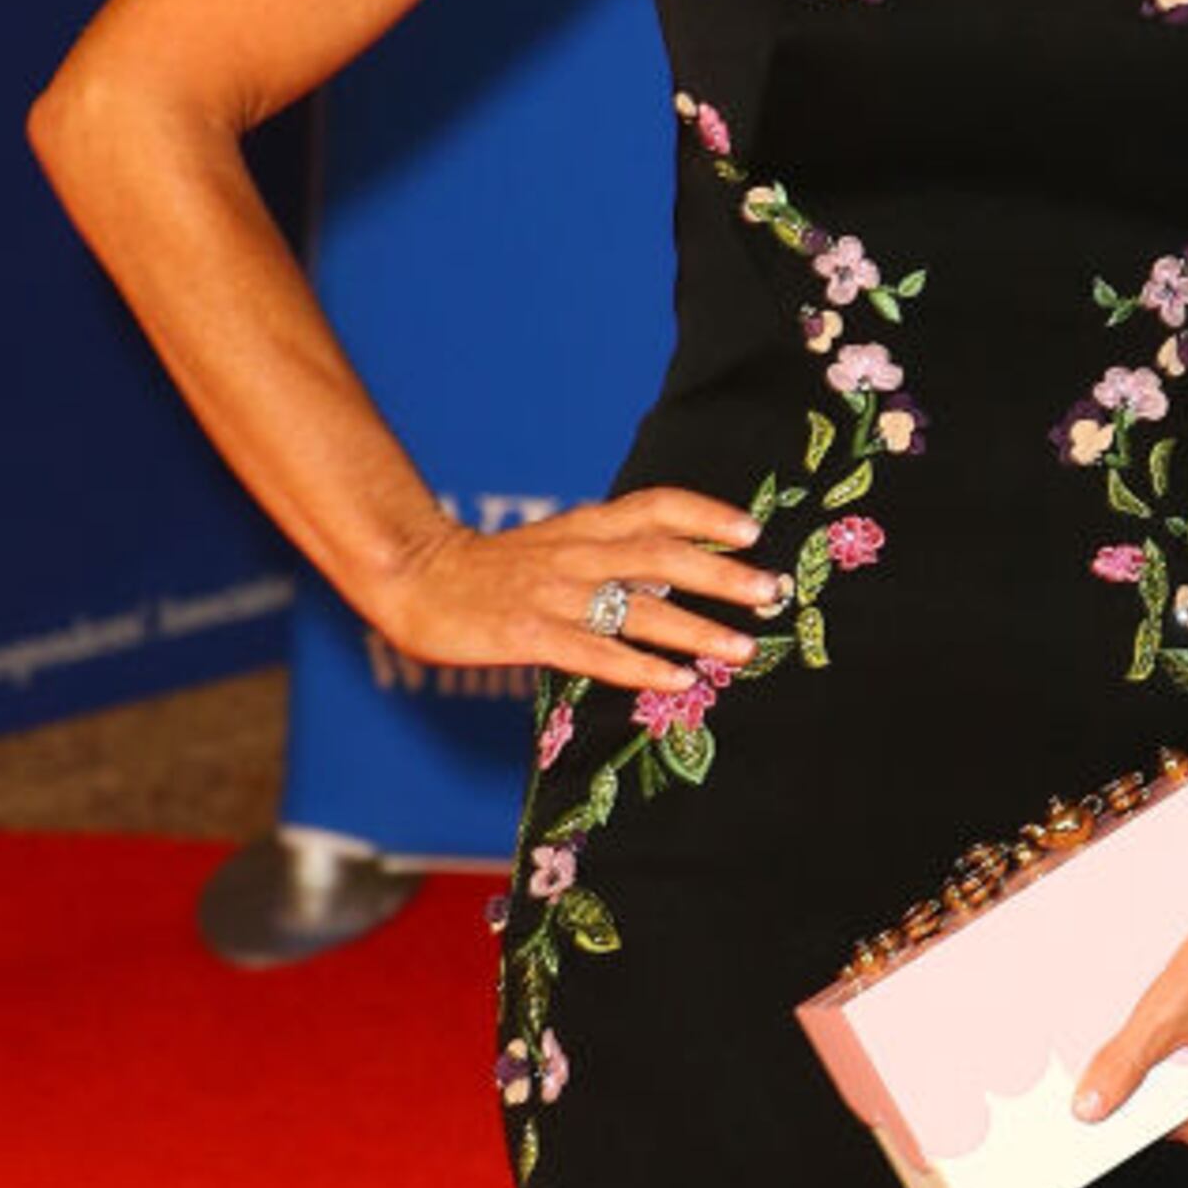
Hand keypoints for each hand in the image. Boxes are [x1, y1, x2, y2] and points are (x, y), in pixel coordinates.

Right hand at [376, 488, 778, 694]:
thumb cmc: (494, 568)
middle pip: (663, 555)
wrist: (415, 575)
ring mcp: (555, 593)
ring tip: (742, 648)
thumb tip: (675, 566)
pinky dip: (641, 667)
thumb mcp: (557, 542)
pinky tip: (677, 682)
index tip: (753, 530)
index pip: (658, 506)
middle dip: (723, 574)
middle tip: (771, 593)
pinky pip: (595, 651)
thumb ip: (609, 549)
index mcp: (587, 524)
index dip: (708, 515)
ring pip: (638, 606)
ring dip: (696, 628)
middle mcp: (579, 552)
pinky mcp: (529, 632)